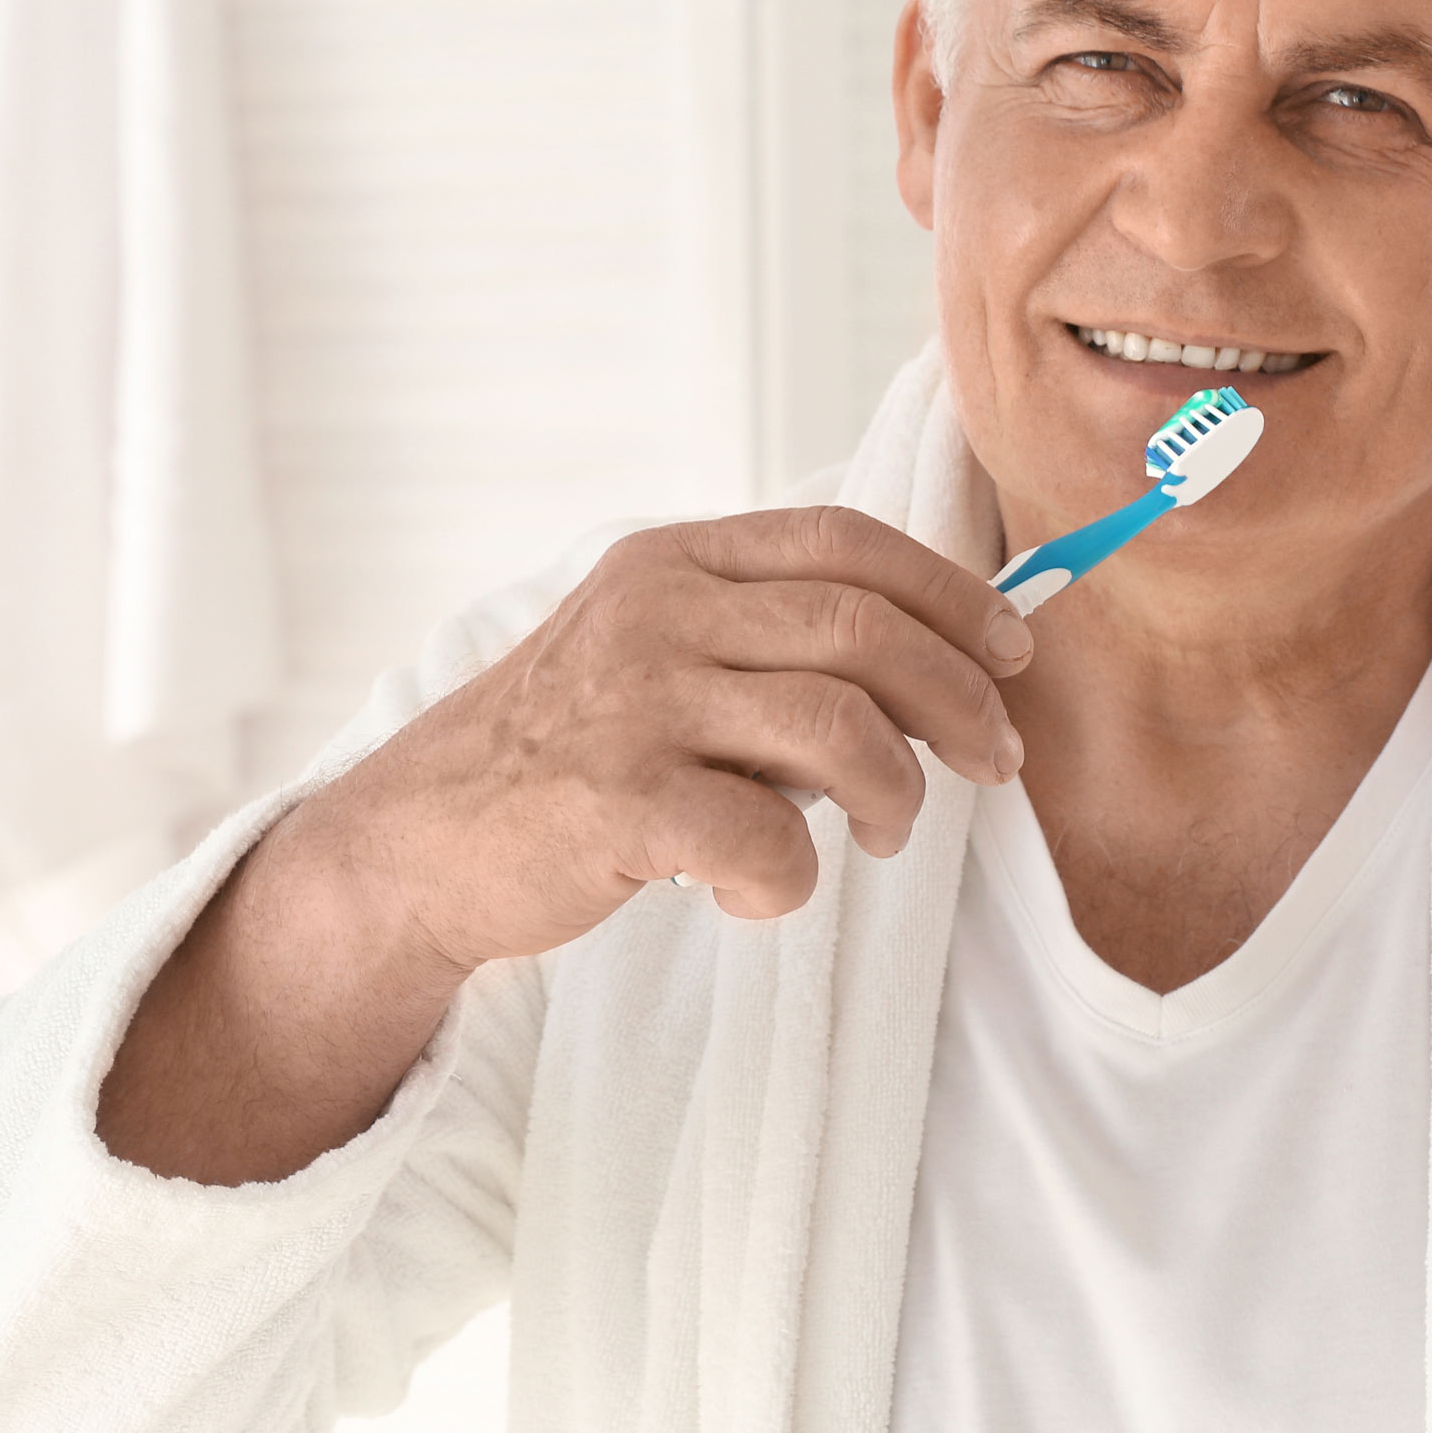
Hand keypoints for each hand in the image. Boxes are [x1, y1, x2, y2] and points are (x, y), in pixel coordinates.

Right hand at [99, 506, 1030, 1184]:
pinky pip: (770, 839)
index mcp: (676, 560)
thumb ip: (765, 640)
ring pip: (839, 729)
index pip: (848, 541)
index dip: (951, 594)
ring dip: (896, 794)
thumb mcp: (653, 652)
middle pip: (866, 632)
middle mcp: (657, 610)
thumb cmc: (566, 754)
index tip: (1013, 652)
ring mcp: (634, 700)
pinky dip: (792, 880)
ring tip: (887, 835)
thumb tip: (944, 665)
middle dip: (961, 702)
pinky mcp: (616, 798)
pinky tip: (758, 891)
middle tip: (995, 764)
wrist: (418, 840)